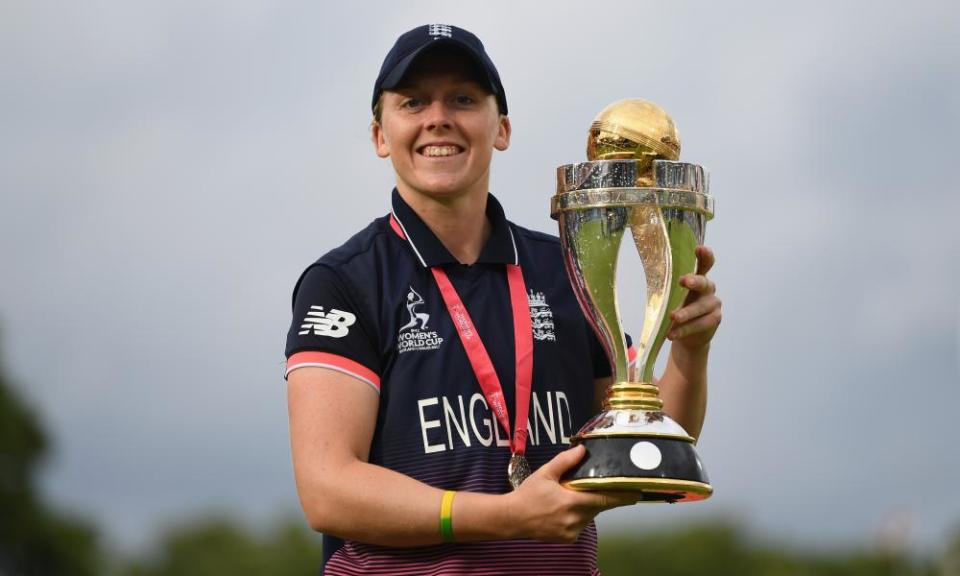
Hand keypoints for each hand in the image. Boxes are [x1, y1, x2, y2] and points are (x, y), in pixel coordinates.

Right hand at [505, 445, 639, 542]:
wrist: (512, 519)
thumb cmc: (528, 494)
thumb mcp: (545, 473)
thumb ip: (565, 461)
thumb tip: (582, 449)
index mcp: (572, 502)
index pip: (605, 499)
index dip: (622, 496)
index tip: (637, 493)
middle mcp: (575, 519)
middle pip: (598, 506)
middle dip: (599, 496)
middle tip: (594, 486)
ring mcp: (572, 531)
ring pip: (589, 515)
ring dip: (587, 506)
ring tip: (571, 497)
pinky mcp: (568, 538)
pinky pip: (580, 524)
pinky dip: (578, 516)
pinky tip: (564, 509)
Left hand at [667, 245, 721, 350]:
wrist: (690, 336)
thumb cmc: (679, 309)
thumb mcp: (673, 297)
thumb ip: (668, 288)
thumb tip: (649, 278)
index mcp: (698, 278)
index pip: (705, 263)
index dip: (705, 255)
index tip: (700, 248)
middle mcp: (708, 288)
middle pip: (704, 282)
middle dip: (694, 281)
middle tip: (683, 281)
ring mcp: (713, 304)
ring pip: (700, 307)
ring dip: (686, 313)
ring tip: (673, 318)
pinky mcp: (715, 319)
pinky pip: (700, 324)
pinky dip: (685, 329)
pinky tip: (672, 334)